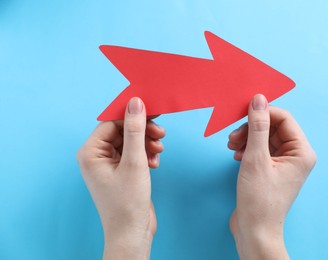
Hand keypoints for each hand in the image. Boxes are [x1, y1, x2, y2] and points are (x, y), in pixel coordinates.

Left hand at [77, 97, 164, 259]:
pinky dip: (146, 155)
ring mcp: (109, 165)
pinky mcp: (121, 172)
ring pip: (130, 142)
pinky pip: (134, 154)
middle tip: (161, 133)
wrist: (132, 233)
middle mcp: (97, 157)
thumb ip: (135, 130)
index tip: (154, 112)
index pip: (112, 123)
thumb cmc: (127, 202)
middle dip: (143, 132)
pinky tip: (155, 163)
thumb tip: (135, 102)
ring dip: (147, 143)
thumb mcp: (134, 161)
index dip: (132, 116)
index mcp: (90, 152)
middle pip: (122, 131)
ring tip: (159, 151)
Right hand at [228, 94, 315, 259]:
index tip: (242, 112)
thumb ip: (258, 126)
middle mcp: (296, 155)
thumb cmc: (259, 199)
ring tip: (232, 147)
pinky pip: (260, 149)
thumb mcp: (256, 158)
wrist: (254, 230)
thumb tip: (259, 99)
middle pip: (273, 127)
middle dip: (251, 128)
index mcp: (302, 152)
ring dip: (246, 138)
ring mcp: (284, 163)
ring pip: (264, 138)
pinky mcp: (271, 169)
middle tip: (233, 137)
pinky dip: (247, 149)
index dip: (262, 112)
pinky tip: (236, 156)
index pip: (284, 118)